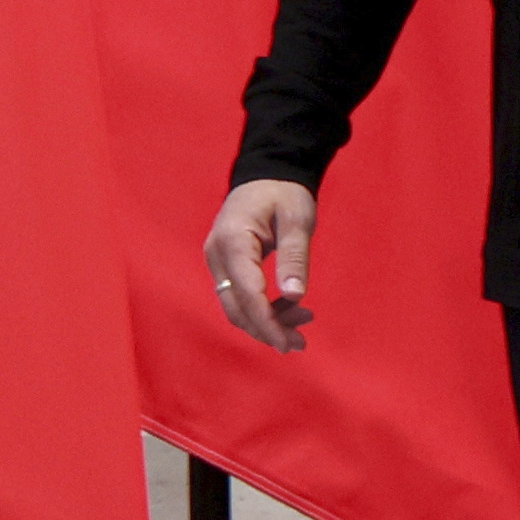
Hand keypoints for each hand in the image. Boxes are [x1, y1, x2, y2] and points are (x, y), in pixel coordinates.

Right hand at [205, 181, 316, 352]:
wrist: (267, 175)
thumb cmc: (284, 193)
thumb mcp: (297, 220)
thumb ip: (294, 258)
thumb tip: (295, 296)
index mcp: (233, 241)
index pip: (247, 293)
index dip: (267, 323)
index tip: (288, 344)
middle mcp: (217, 255)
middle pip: (236, 307)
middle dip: (267, 329)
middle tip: (301, 341)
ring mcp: (217, 261)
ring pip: (236, 307)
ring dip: (266, 321)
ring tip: (303, 320)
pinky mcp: (224, 266)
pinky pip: (238, 297)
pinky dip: (262, 309)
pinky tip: (289, 305)